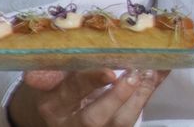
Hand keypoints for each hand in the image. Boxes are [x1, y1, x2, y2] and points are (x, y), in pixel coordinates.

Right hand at [7, 69, 168, 126]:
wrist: (60, 113)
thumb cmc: (58, 88)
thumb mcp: (50, 79)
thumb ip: (51, 72)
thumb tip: (33, 75)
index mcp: (53, 106)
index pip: (70, 93)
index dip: (90, 82)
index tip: (109, 72)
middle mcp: (73, 123)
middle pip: (94, 118)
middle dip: (116, 97)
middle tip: (134, 75)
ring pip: (120, 122)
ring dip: (139, 97)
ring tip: (150, 72)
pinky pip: (135, 115)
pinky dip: (149, 93)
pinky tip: (160, 72)